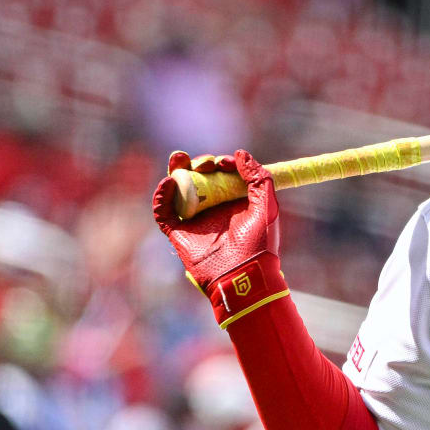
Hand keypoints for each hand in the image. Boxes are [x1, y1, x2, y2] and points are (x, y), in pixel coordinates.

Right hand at [153, 149, 279, 291]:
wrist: (242, 275)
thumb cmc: (259, 244)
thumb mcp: (267, 207)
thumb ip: (259, 178)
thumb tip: (241, 153)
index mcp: (236, 203)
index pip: (224, 175)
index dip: (223, 164)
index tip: (225, 163)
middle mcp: (215, 209)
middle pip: (201, 178)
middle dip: (200, 164)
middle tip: (205, 163)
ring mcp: (196, 220)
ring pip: (180, 189)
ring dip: (177, 171)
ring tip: (179, 158)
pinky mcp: (179, 232)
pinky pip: (164, 211)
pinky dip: (162, 196)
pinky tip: (169, 182)